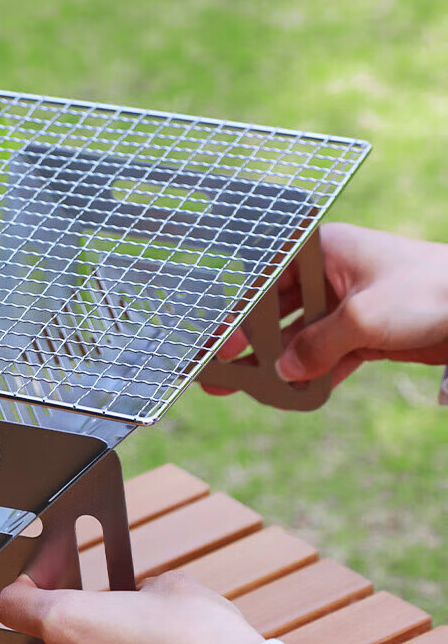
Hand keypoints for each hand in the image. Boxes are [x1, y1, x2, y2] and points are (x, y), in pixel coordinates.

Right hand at [210, 223, 447, 392]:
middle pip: (278, 310)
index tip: (218, 343)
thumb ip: (317, 345)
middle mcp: (329, 273)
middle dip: (249, 342)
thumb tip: (284, 370)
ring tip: (245, 389)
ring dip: (278, 363)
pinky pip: (328, 355)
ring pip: (301, 337)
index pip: (266, 278)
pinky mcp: (366, 332)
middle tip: (217, 372)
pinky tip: (292, 394)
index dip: (239, 312)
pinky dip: (313, 374)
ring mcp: (348, 304)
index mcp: (322, 249)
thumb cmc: (427, 289)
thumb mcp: (363, 318)